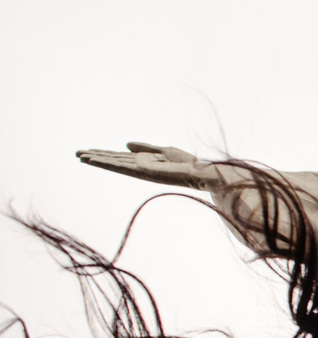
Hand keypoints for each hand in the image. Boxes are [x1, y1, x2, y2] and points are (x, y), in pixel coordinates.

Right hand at [76, 142, 220, 189]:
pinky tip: (96, 160)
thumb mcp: (164, 151)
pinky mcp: (144, 172)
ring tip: (80, 156)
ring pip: (115, 164)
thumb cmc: (188, 163)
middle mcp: (141, 167)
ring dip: (97, 160)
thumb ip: (145, 147)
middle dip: (96, 157)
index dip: (105, 154)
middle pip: (114, 161)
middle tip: (76, 153)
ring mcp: (142, 170)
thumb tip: (126, 144)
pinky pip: (123, 166)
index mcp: (145, 161)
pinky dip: (108, 163)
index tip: (88, 151)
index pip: (121, 158)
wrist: (202, 173)